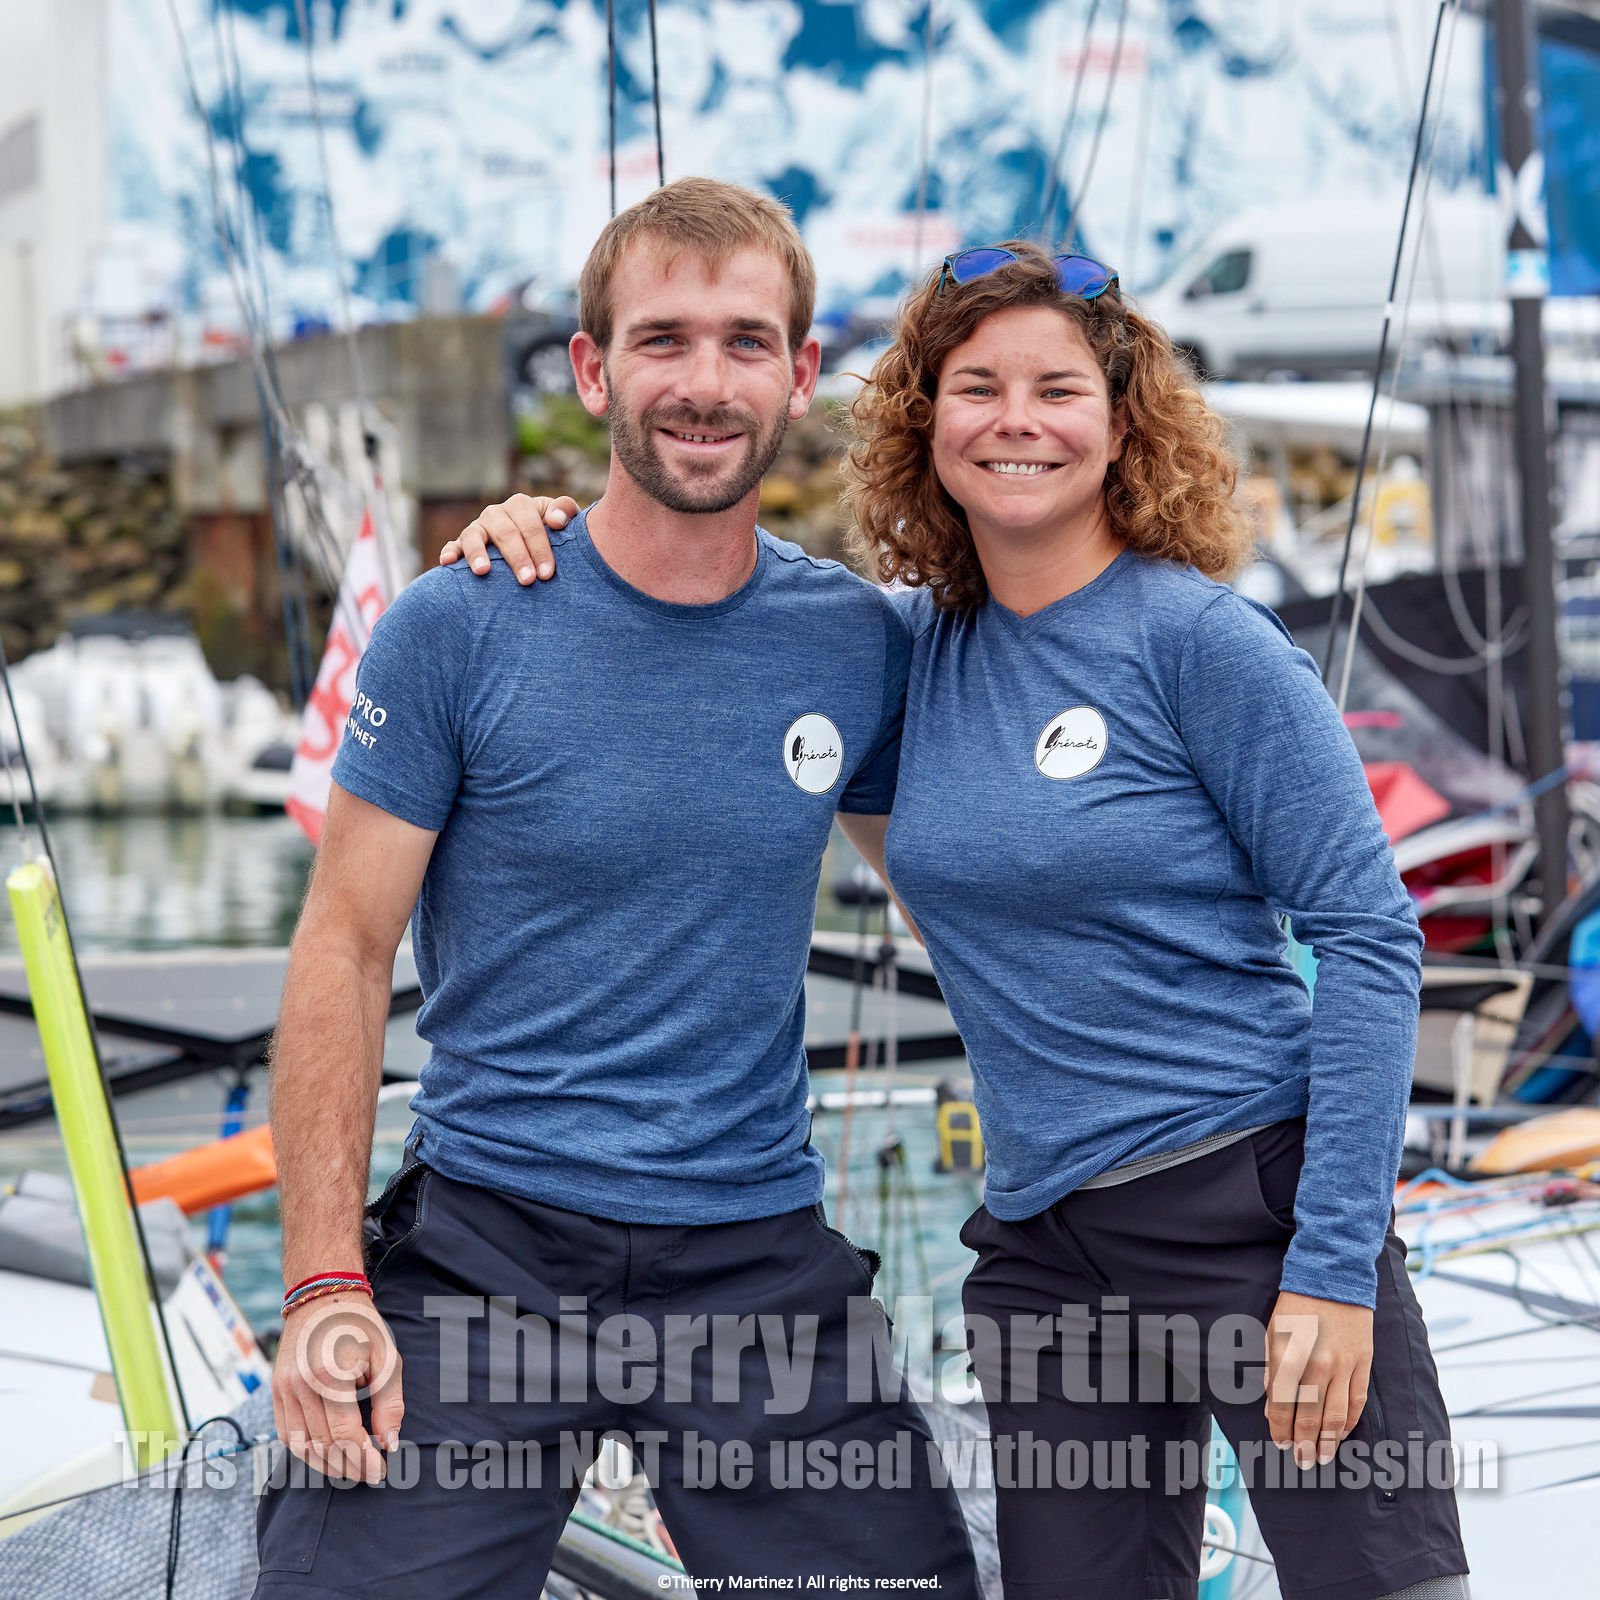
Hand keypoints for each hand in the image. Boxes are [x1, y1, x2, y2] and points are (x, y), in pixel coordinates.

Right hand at [272, 1291, 404, 1483]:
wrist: (322, 1298)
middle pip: (324, 1446)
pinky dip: (306, 1452)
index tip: (382, 1469)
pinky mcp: (276, 1392)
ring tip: (351, 1470)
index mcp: (331, 1375)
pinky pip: (287, 1435)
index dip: (365, 1459)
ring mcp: (284, 1390)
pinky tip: (327, 1457)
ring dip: (327, 1466)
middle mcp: (302, 1386)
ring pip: (302, 1447)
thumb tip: (389, 1444)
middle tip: (370, 1474)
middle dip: (349, 1467)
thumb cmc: (360, 1327)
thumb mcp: (387, 1357)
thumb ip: (390, 1403)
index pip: (346, 1435)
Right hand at [439, 494, 578, 583]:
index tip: (547, 573)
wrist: (535, 542)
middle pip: (505, 533)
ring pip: (473, 535)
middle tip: (527, 581)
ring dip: (477, 553)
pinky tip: (447, 562)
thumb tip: (555, 521)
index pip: (530, 525)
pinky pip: (453, 545)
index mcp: (521, 505)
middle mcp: (496, 514)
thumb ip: (565, 511)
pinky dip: (449, 552)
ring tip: (483, 571)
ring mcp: (478, 528)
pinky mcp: (463, 544)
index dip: (539, 548)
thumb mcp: (562, 519)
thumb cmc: (552, 533)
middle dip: (517, 557)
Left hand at [1264, 1290, 1371, 1468]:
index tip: (1280, 1442)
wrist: (1333, 1277)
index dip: (1280, 1428)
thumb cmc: (1296, 1304)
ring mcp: (1343, 1366)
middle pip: (1310, 1416)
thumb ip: (1272, 1369)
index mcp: (1289, 1355)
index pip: (1282, 1405)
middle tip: (1302, 1461)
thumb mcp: (1273, 1332)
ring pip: (1336, 1415)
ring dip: (1327, 1441)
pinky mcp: (1363, 1363)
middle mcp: (1316, 1365)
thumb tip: (1271, 1405)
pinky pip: (1357, 1401)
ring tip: (1321, 1457)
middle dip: (1304, 1443)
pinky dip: (1349, 1422)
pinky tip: (1341, 1434)